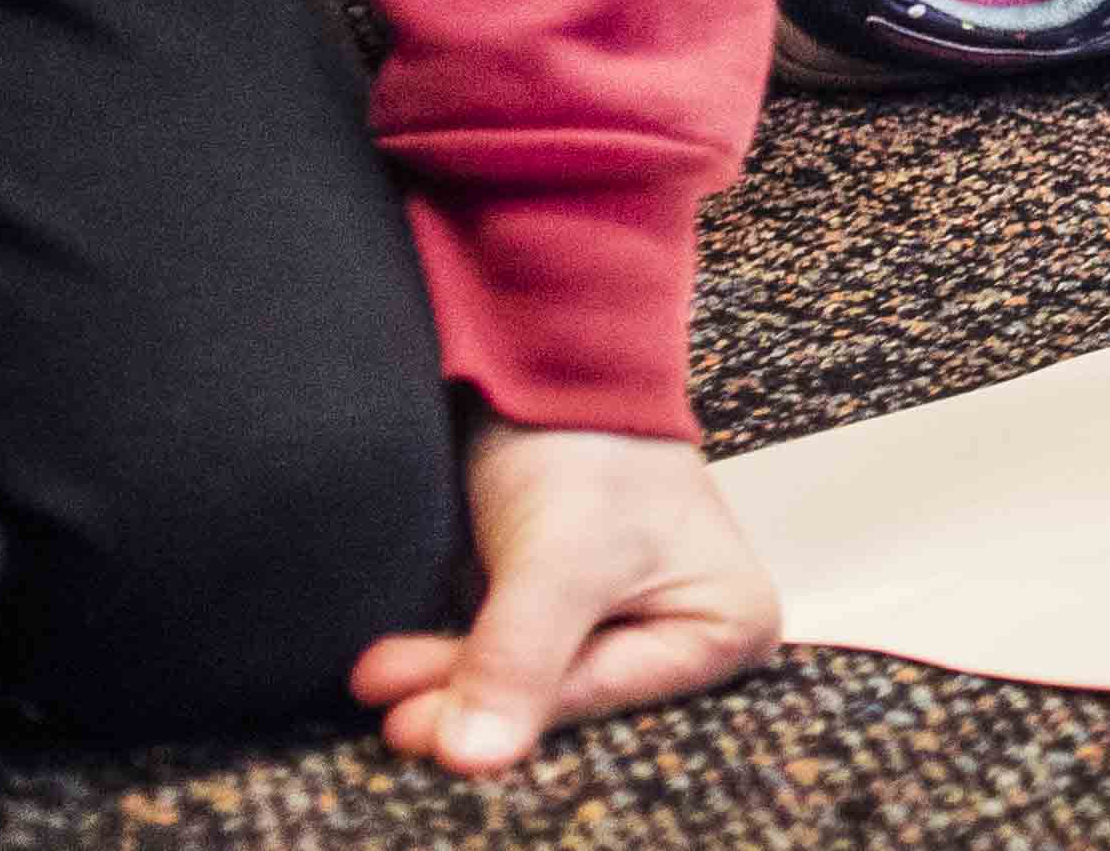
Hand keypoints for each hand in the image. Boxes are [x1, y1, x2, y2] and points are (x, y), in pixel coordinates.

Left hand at [347, 421, 773, 773]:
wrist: (554, 350)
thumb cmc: (593, 437)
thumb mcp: (563, 556)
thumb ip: (521, 660)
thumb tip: (473, 758)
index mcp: (729, 628)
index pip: (605, 698)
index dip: (512, 713)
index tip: (419, 726)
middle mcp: (683, 632)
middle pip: (564, 697)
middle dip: (472, 698)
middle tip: (389, 707)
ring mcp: (623, 617)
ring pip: (526, 679)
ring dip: (450, 678)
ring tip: (379, 672)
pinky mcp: (568, 601)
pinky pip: (508, 652)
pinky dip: (453, 653)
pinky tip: (400, 658)